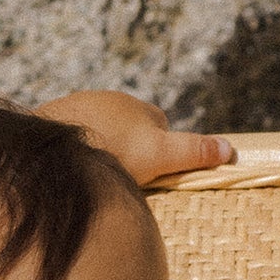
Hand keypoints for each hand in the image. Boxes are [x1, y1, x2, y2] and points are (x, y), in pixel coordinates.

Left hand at [35, 91, 232, 185]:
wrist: (51, 149)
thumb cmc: (111, 151)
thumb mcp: (159, 156)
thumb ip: (191, 153)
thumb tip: (230, 150)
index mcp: (136, 107)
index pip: (159, 125)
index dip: (160, 149)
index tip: (155, 172)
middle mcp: (107, 100)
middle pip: (128, 127)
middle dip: (130, 148)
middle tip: (126, 179)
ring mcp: (77, 108)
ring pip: (98, 132)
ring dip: (100, 151)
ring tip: (96, 180)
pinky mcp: (50, 123)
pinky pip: (69, 141)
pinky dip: (74, 155)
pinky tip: (71, 175)